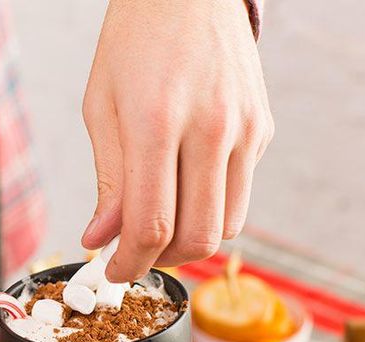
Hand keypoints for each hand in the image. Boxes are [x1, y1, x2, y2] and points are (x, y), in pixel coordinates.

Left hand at [81, 0, 273, 281]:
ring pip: (228, 225)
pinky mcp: (262, 129)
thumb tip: (101, 240)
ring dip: (190, 242)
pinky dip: (211, 207)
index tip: (113, 273)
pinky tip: (186, 186)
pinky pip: (241, 193)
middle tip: (136, 256)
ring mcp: (245, 129)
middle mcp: (211, 128)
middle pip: (198, 237)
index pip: (151, 225)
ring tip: (159, 228)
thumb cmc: (134, 45)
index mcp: (158, 122)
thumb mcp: (101, 106)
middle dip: (162, 262)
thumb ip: (108, 180)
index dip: (131, 264)